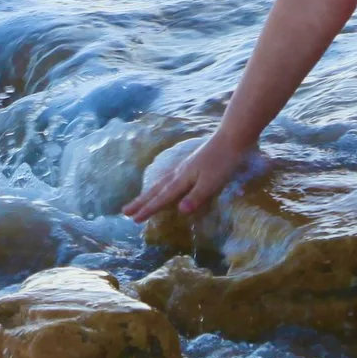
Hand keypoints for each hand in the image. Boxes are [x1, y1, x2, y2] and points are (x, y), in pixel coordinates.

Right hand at [122, 134, 251, 222]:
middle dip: (141, 201)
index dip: (149, 209)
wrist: (231, 138)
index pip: (162, 197)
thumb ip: (196, 196)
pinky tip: (162, 183)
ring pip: (160, 182)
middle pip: (155, 189)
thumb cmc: (224, 162)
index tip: (134, 220)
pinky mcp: (191, 164)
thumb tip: (180, 210)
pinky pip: (168, 177)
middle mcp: (179, 172)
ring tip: (137, 200)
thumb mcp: (212, 182)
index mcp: (182, 178)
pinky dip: (160, 184)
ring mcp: (184, 167)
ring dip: (148, 193)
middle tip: (125, 211)